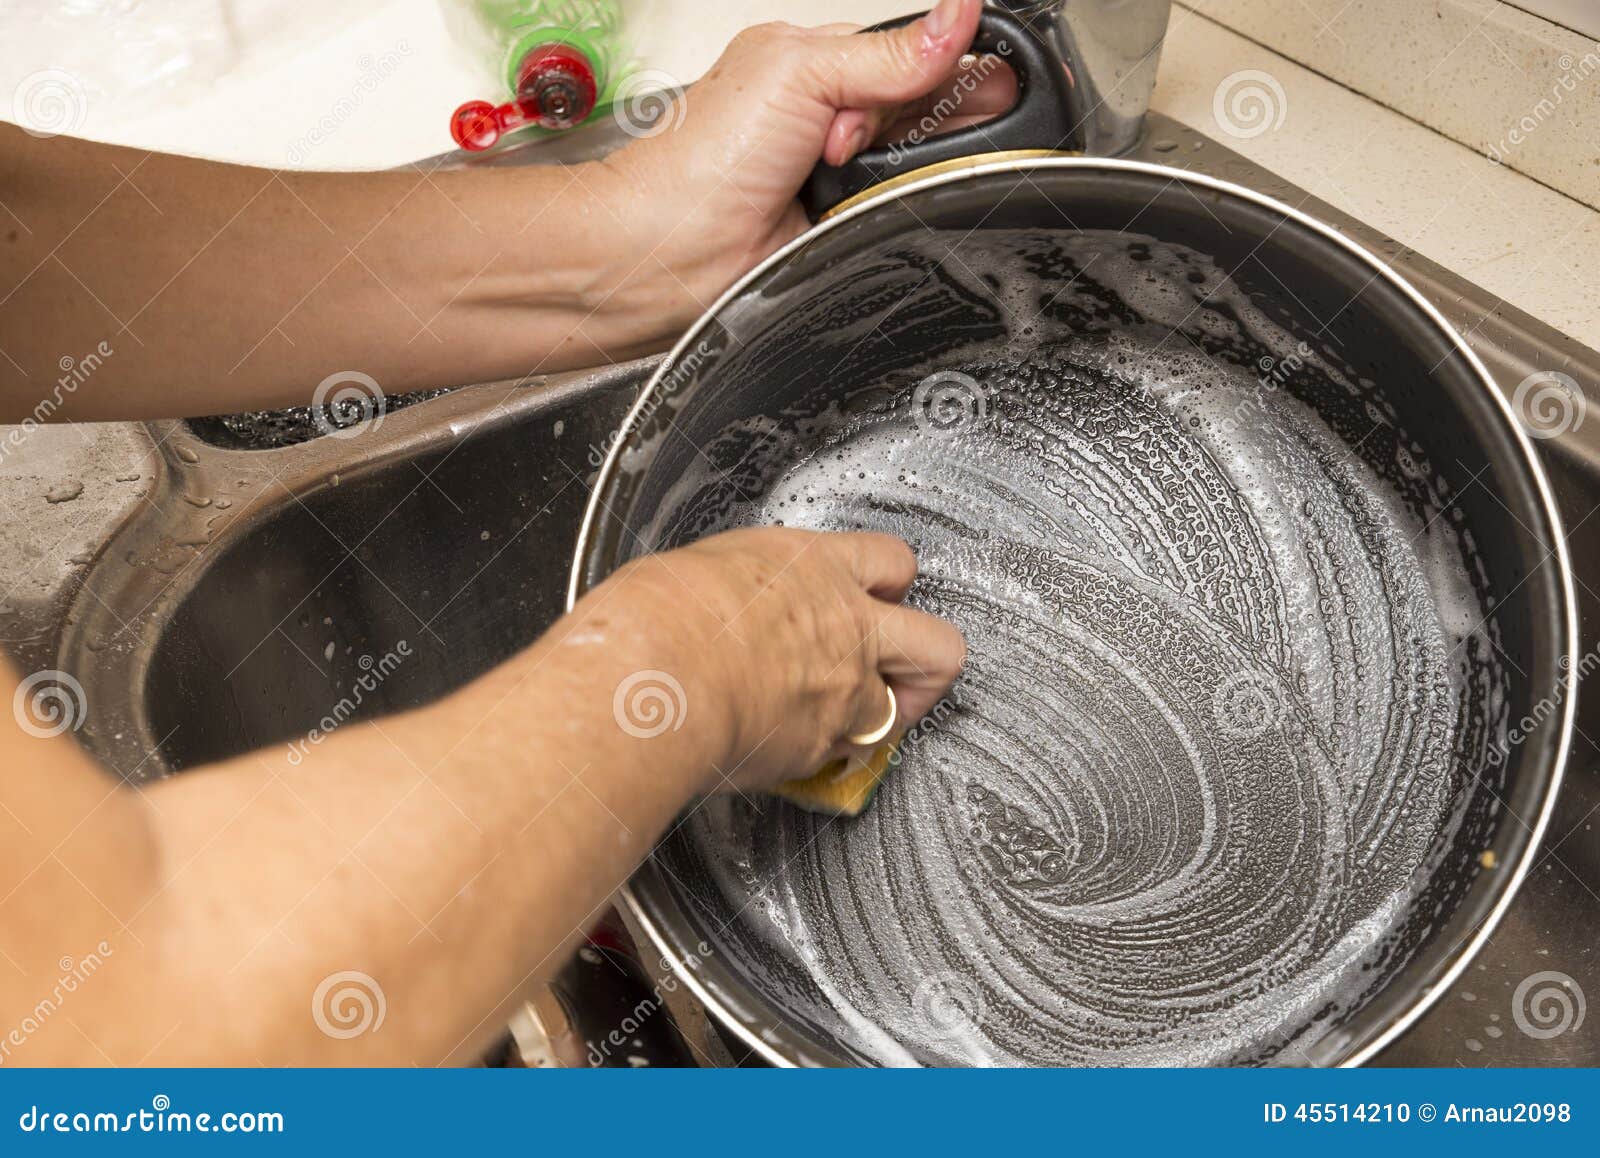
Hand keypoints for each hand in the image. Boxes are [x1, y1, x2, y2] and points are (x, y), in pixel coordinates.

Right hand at [582, 528, 966, 792]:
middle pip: (938, 644)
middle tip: (904, 672)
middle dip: (927, 664)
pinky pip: (841, 757)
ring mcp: (842, 692)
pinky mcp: (819, 748)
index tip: (880, 596)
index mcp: (814, 565)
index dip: (891, 584)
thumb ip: (743, 584)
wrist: (652, 674)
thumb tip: (731, 596)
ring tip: (840, 723)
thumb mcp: (701, 568)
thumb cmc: (659, 616)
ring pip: (897, 713)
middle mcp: (845, 627)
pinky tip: (787, 749)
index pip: (890, 561)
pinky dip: (821, 758)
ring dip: (873, 720)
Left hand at [585, 0, 1015, 346]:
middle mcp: (834, 114)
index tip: (945, 76)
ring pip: (921, 162)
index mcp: (821, 59)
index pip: (917, 47)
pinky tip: (858, 203)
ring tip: (839, 168)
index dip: (942, 60)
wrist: (673, 251)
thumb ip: (887, 52)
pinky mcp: (847, 224)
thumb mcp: (800, 72)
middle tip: (852, 132)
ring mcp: (843, 173)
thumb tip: (960, 13)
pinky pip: (903, 211)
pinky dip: (894, 208)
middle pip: (927, 106)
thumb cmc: (702, 159)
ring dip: (898, 166)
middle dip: (912, 117)